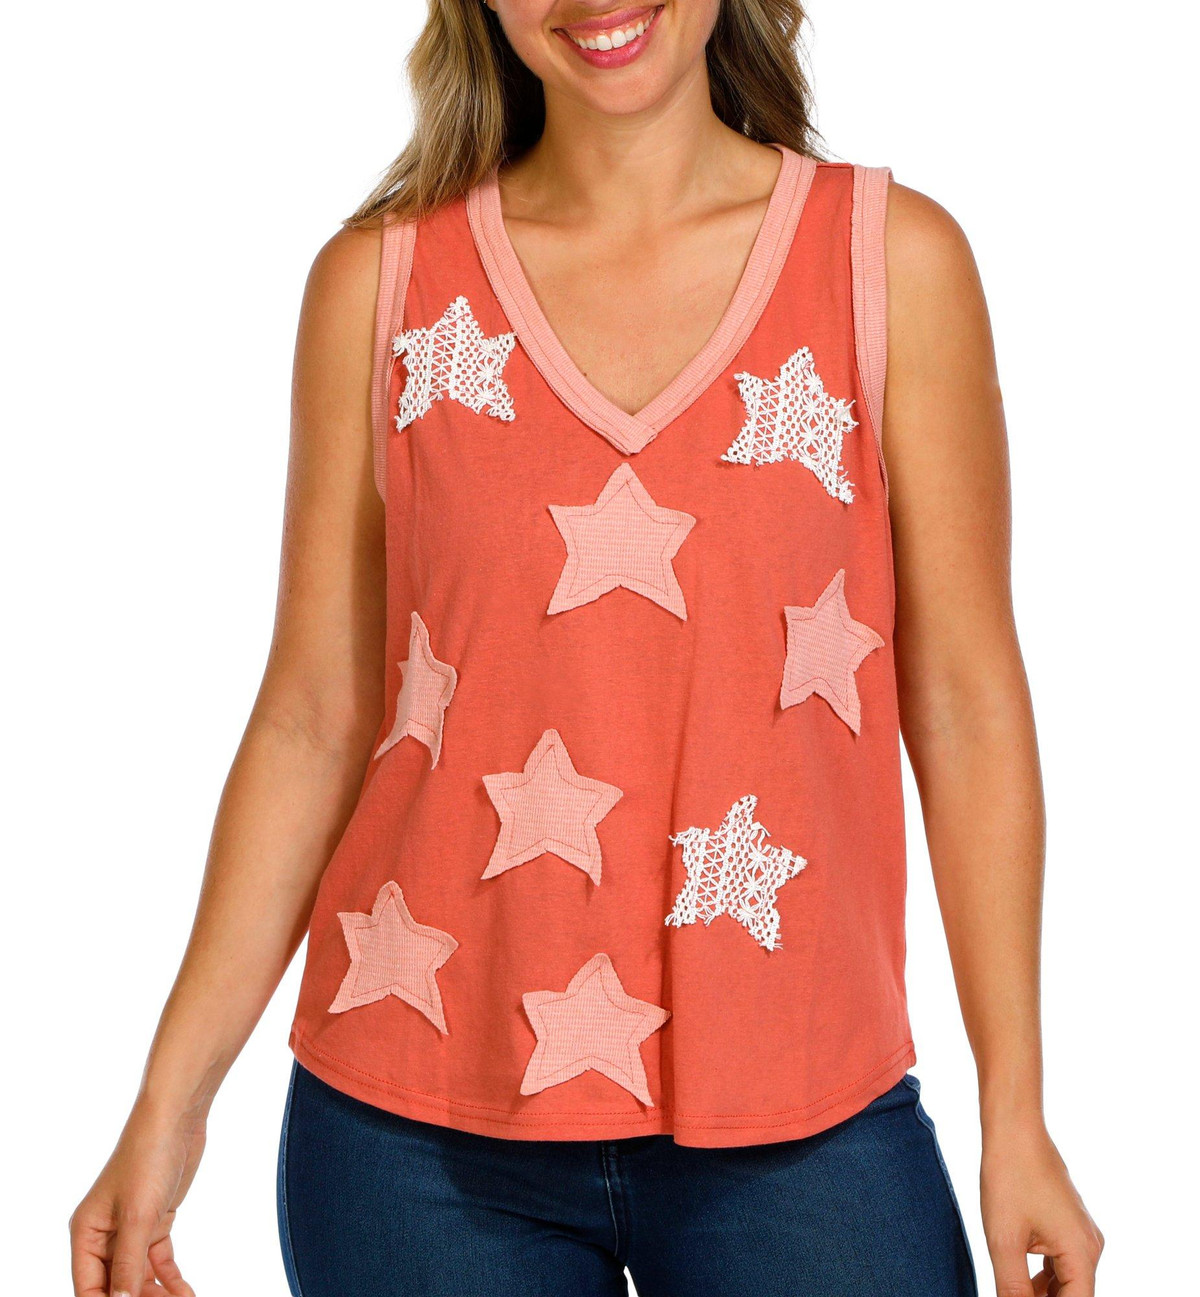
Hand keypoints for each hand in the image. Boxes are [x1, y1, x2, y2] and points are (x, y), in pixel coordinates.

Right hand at [70, 1101, 205, 1296]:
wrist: (177, 1119)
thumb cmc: (148, 1158)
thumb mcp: (138, 1216)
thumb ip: (128, 1264)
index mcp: (85, 1233)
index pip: (89, 1288)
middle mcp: (103, 1235)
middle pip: (115, 1286)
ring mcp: (130, 1228)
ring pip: (137, 1277)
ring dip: (157, 1295)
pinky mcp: (155, 1220)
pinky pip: (158, 1261)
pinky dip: (170, 1279)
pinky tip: (184, 1293)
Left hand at [981, 1120, 1102, 1295]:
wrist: (1014, 1129)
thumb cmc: (1009, 1177)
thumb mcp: (1004, 1240)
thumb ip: (1012, 1288)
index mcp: (1082, 1254)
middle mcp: (1089, 1246)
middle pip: (1073, 1295)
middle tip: (1013, 1295)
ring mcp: (1080, 1233)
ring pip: (1066, 1281)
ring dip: (1042, 1294)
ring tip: (1013, 1291)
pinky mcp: (1067, 1223)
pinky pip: (1060, 1262)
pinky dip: (1042, 1276)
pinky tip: (1019, 1281)